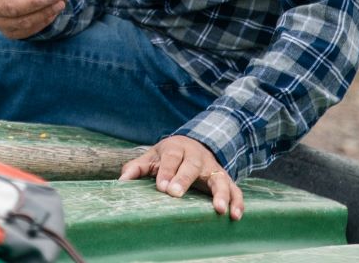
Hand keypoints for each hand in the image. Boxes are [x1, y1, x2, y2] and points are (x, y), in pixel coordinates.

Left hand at [119, 135, 243, 220]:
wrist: (193, 144)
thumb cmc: (168, 156)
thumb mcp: (151, 157)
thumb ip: (136, 168)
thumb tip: (121, 182)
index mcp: (176, 148)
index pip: (171, 157)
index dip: (166, 171)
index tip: (162, 186)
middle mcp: (196, 156)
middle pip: (192, 165)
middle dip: (184, 179)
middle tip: (176, 193)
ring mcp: (212, 168)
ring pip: (218, 178)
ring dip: (220, 194)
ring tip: (219, 209)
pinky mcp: (224, 178)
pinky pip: (234, 188)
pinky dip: (237, 201)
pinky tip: (236, 214)